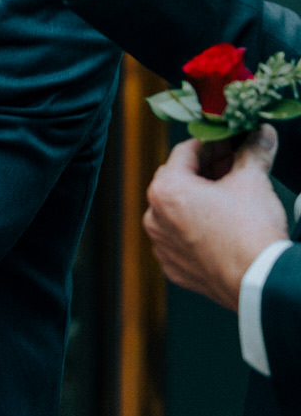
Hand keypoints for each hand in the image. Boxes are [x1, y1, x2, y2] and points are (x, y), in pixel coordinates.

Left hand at [142, 125, 289, 310]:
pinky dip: (196, 228)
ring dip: (199, 199)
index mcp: (165, 189)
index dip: (212, 143)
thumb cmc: (250, 230)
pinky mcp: (174, 268)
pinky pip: (180, 239)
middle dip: (205, 170)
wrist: (259, 282)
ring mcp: (162, 245)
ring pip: (176, 210)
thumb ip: (253, 152)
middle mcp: (154, 216)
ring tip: (229, 195)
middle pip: (177, 180)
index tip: (231, 141)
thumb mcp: (253, 181)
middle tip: (233, 165)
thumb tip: (261, 133)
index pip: (185, 151)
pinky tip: (221, 226)